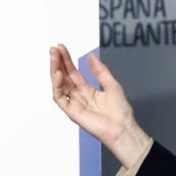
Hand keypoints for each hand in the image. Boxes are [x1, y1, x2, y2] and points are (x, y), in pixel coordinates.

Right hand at [48, 43, 148, 165]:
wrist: (123, 128)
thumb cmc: (120, 111)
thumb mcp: (111, 84)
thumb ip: (100, 70)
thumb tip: (90, 56)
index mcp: (87, 90)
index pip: (72, 72)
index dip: (66, 59)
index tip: (61, 47)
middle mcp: (78, 96)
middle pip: (64, 76)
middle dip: (57, 62)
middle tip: (53, 49)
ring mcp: (74, 104)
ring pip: (58, 85)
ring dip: (54, 71)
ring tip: (53, 58)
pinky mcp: (72, 112)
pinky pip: (59, 98)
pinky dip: (57, 86)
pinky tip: (58, 74)